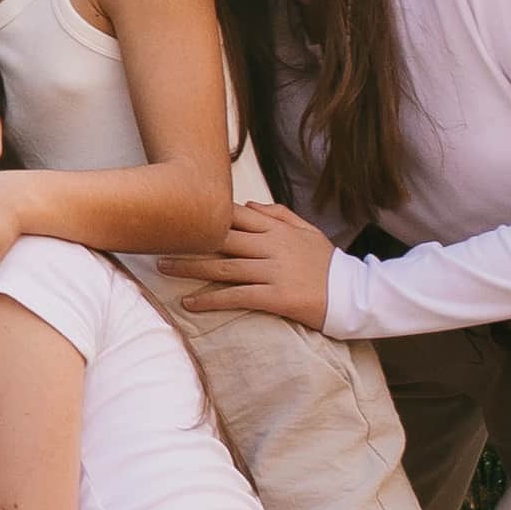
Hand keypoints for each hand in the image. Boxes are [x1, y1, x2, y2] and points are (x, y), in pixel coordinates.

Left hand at [170, 199, 337, 329]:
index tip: (177, 213)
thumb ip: (279, 215)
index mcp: (278, 230)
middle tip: (156, 239)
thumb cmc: (328, 264)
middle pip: (221, 239)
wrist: (354, 295)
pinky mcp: (276, 297)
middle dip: (187, 239)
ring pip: (223, 266)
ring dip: (190, 267)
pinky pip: (236, 296)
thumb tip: (248, 206)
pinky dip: (211, 299)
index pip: (234, 216)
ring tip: (163, 267)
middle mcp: (272, 247)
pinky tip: (190, 302)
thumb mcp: (307, 232)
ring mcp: (274, 271)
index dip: (203, 214)